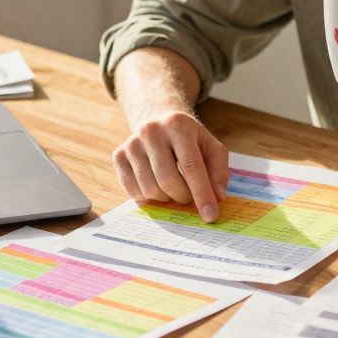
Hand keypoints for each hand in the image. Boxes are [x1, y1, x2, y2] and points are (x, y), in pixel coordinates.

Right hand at [112, 110, 229, 221]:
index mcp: (178, 125)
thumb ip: (218, 172)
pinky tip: (157, 187)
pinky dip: (148, 198)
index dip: (202, 194)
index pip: (191, 167)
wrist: (159, 121)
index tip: (210, 216)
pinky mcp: (119, 155)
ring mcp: (132, 143)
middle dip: (183, 197)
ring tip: (173, 188)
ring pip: (150, 189)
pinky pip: (132, 191)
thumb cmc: (189, 139)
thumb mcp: (211, 148)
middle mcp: (151, 131)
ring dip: (166, 198)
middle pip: (168, 181)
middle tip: (189, 196)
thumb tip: (217, 197)